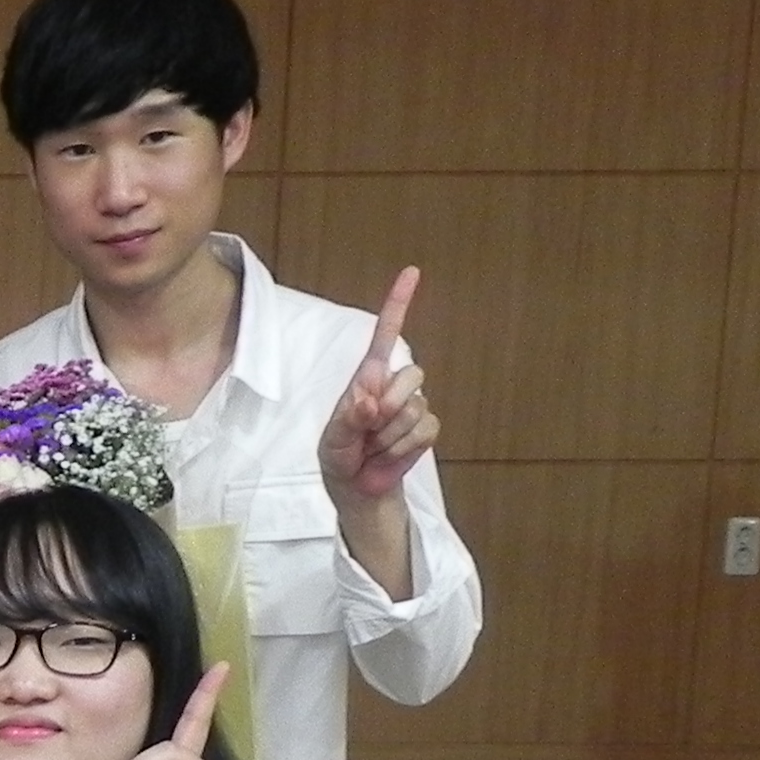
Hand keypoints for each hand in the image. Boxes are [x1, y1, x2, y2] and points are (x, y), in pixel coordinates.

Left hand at [318, 267, 439, 504]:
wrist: (356, 486)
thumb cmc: (339, 454)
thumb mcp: (333, 439)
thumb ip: (349, 419)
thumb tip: (369, 402)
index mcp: (367, 377)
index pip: (385, 335)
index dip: (398, 304)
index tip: (412, 273)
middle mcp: (393, 385)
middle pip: (413, 376)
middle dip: (389, 407)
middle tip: (366, 430)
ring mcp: (413, 406)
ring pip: (415, 408)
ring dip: (390, 435)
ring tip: (372, 447)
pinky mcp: (426, 428)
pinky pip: (424, 430)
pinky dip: (402, 448)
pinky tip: (387, 455)